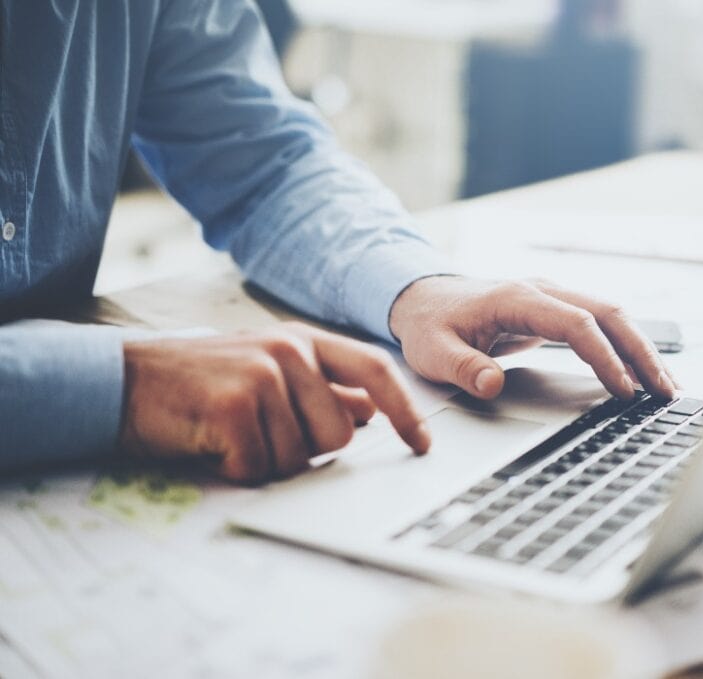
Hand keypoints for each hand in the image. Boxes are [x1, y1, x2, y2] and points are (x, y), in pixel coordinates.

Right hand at [119, 322, 429, 483]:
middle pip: (339, 433)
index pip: (375, 371)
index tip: (422, 443)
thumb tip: (369, 410)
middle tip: (261, 434)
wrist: (124, 379)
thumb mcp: (268, 371)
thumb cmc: (201, 382)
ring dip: (265, 461)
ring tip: (231, 434)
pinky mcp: (235, 404)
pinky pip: (260, 466)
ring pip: (300, 456)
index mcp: (304, 341)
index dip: (405, 410)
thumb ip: (320, 387)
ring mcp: (263, 374)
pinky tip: (213, 443)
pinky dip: (236, 469)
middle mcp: (289, 350)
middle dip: (305, 449)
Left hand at [389, 276, 677, 400]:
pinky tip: (641, 372)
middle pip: (608, 313)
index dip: (603, 357)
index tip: (623, 390)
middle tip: (666, 391)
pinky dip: (625, 346)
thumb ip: (463, 368)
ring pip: (611, 316)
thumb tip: (492, 384)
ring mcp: (552, 297)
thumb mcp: (433, 352)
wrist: (423, 297)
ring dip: (641, 349)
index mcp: (518, 298)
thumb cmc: (430, 324)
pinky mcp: (556, 310)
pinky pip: (600, 324)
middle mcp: (543, 291)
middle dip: (641, 352)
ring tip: (666, 386)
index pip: (576, 324)